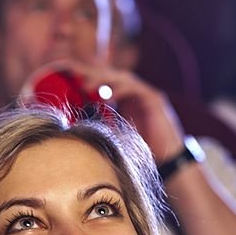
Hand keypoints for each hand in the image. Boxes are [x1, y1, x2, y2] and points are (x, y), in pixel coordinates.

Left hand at [36, 59, 186, 162]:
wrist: (168, 161)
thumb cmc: (140, 150)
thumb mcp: (113, 136)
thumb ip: (99, 126)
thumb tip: (73, 128)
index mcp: (123, 99)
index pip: (103, 82)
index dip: (87, 76)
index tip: (66, 74)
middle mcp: (134, 93)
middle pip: (111, 76)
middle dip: (92, 73)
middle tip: (71, 74)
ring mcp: (145, 94)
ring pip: (122, 78)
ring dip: (103, 79)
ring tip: (85, 85)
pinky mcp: (155, 100)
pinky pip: (136, 89)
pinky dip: (120, 89)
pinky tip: (107, 95)